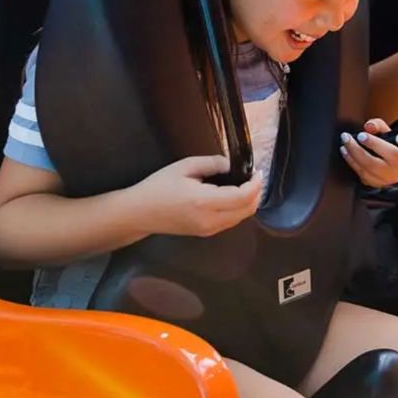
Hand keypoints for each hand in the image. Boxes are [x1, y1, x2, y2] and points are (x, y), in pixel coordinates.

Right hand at [125, 154, 262, 236]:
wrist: (140, 213)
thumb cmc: (159, 187)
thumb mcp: (185, 167)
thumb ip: (212, 164)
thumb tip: (231, 165)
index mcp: (204, 202)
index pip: (242, 197)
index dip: (255, 184)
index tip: (257, 171)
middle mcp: (210, 220)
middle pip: (247, 210)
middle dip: (256, 193)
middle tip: (254, 176)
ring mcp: (209, 230)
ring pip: (241, 218)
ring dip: (248, 201)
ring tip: (245, 184)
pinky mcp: (206, 233)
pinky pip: (231, 221)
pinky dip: (238, 209)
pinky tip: (233, 195)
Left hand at [340, 119, 397, 187]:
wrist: (387, 167)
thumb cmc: (389, 147)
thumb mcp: (387, 133)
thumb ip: (379, 126)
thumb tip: (369, 126)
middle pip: (393, 156)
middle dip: (374, 144)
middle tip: (360, 135)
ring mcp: (391, 177)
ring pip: (374, 167)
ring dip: (357, 152)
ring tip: (347, 141)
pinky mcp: (377, 183)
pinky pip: (362, 173)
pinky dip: (351, 161)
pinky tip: (345, 151)